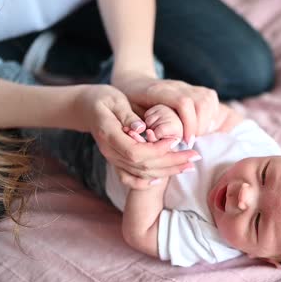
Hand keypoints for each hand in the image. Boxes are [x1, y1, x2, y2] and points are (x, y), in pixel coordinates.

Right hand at [74, 84, 199, 187]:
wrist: (86, 108)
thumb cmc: (103, 98)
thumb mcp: (115, 99)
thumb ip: (128, 115)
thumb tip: (141, 128)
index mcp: (109, 135)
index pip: (135, 151)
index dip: (157, 150)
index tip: (175, 141)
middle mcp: (110, 152)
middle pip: (143, 166)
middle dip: (171, 162)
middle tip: (194, 156)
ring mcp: (113, 160)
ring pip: (141, 174)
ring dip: (167, 172)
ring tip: (188, 165)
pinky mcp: (117, 162)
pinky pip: (130, 179)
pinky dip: (147, 182)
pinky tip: (164, 178)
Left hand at [111, 71, 218, 146]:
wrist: (133, 80)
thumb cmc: (129, 100)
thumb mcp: (126, 111)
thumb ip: (137, 123)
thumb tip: (150, 137)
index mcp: (158, 90)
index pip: (183, 102)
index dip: (189, 123)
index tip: (186, 141)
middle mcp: (176, 85)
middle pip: (201, 101)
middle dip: (201, 125)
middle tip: (190, 141)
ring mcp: (186, 86)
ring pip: (209, 99)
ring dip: (208, 121)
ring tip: (196, 135)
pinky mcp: (194, 89)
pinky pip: (211, 99)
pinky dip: (211, 115)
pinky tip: (202, 127)